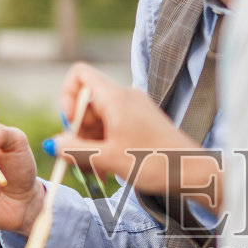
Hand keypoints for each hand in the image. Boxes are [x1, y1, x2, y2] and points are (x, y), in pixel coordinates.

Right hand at [55, 63, 213, 199]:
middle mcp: (124, 97)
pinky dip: (105, 146)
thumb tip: (53, 144)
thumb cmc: (156, 163)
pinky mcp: (141, 123)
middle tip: (83, 161)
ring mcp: (134, 109)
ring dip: (91, 144)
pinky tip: (108, 169)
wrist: (194, 172)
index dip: (67, 98)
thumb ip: (75, 150)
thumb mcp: (108, 159)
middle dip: (79, 132)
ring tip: (98, 171)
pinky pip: (113, 128)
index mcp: (116, 97)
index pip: (79, 75)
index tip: (72, 127)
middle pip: (86, 103)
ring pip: (99, 120)